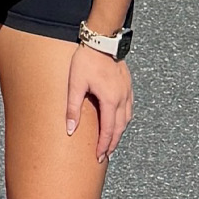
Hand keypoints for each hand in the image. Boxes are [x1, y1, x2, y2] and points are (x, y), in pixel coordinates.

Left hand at [66, 46, 132, 161]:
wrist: (102, 41)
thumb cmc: (85, 61)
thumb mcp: (74, 84)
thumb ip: (72, 108)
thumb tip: (70, 130)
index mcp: (110, 101)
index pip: (108, 130)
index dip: (104, 145)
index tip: (100, 157)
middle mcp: (122, 99)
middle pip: (120, 128)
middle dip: (113, 143)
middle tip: (106, 155)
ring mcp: (127, 92)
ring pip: (126, 119)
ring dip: (119, 132)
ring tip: (111, 142)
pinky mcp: (127, 86)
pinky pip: (128, 109)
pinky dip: (123, 120)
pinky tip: (117, 121)